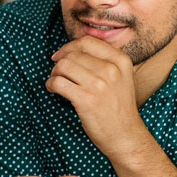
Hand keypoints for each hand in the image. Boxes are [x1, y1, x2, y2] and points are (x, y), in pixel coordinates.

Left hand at [45, 37, 151, 158]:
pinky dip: (50, 85)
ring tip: (56, 83)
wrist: (125, 135)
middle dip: (60, 63)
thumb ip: (104, 61)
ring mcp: (99, 85)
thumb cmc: (118, 107)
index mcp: (120, 61)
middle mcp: (111, 70)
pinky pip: (58, 82)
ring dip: (54, 74)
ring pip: (63, 66)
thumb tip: (72, 49)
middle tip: (58, 75)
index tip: (61, 55)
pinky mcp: (86, 99)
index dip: (69, 46)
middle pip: (72, 54)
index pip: (87, 41)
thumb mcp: (122, 77)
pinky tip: (53, 90)